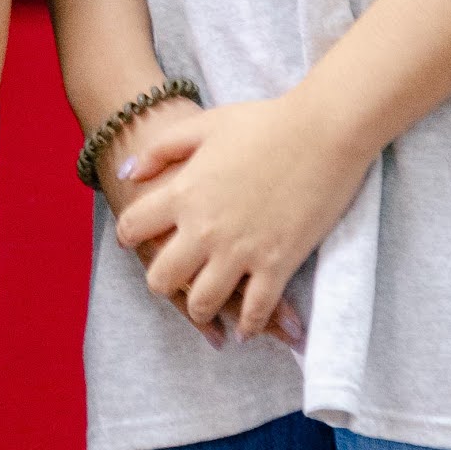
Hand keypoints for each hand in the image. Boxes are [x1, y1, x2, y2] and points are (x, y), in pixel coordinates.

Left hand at [112, 91, 365, 342]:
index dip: (129, 235)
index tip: (136, 239)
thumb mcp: (202, 125)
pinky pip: (256, 310)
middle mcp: (205, 228)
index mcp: (183, 193)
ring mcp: (241, 250)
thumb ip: (160, 151)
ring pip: (204, 302)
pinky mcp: (278, 264)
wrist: (324, 131)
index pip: (133, 228)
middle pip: (161, 277)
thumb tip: (126, 173)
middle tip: (172, 280)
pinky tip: (246, 327)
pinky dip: (249, 324)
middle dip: (162, 282)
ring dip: (201, 308)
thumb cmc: (264, 122)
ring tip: (207, 307)